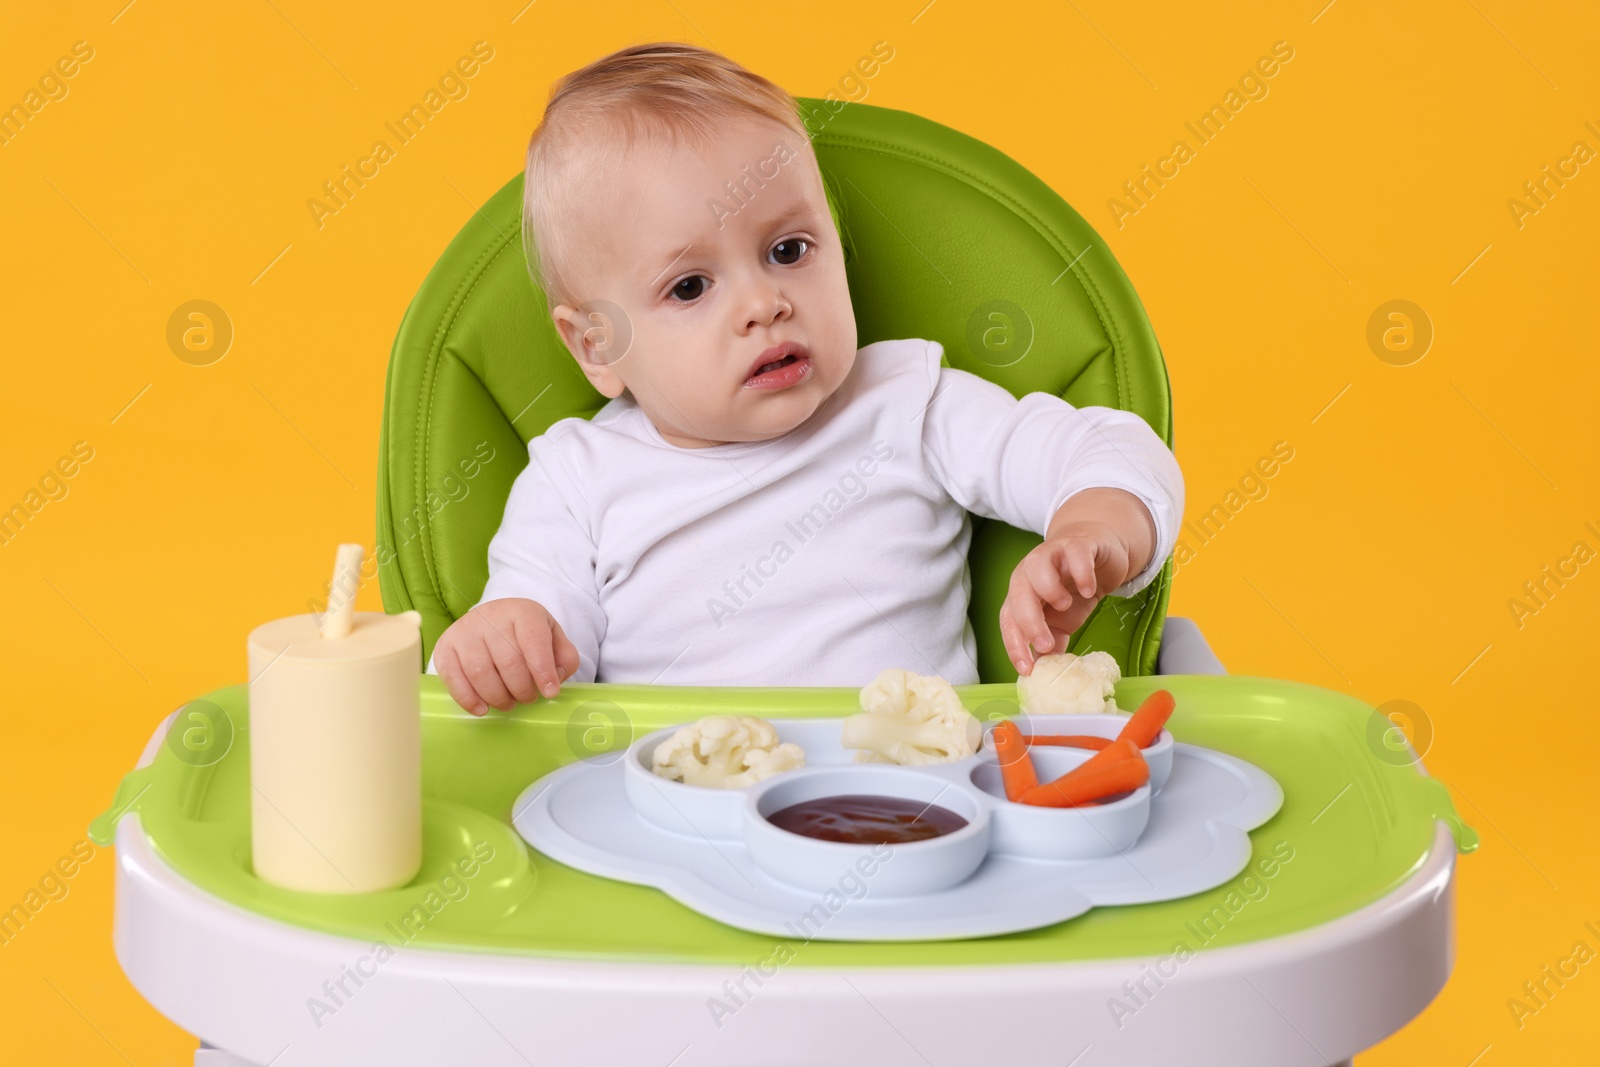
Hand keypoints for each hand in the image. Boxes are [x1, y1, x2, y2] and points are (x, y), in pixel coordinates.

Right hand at [433, 598, 580, 714]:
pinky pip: (453, 678)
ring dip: (499, 697)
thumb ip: (564, 658)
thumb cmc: (525, 634)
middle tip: (528, 698)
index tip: (550, 692)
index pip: (534, 640)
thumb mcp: (552, 638)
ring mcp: (465, 631)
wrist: (491, 618)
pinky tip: (482, 709)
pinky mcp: (445, 647)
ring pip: (481, 672)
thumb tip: (555, 679)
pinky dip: (468, 699)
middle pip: (508, 661)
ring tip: (509, 702)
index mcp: (522, 612)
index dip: (543, 671)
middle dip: (522, 689)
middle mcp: (491, 617)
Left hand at [999, 518, 1134, 676]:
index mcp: (1021, 595)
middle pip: (1018, 595)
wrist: (1098, 553)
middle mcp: (1029, 573)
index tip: (1026, 669)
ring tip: (1066, 605)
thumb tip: (1044, 673)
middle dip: (1029, 622)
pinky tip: (1089, 589)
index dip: (1014, 645)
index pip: (1009, 620)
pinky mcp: (1078, 545)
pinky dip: (1081, 572)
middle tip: (1045, 644)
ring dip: (1048, 589)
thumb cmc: (1073, 589)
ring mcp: (1052, 555)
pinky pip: (1075, 554)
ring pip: (1037, 566)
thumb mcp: (1062, 622)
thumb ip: (1052, 644)